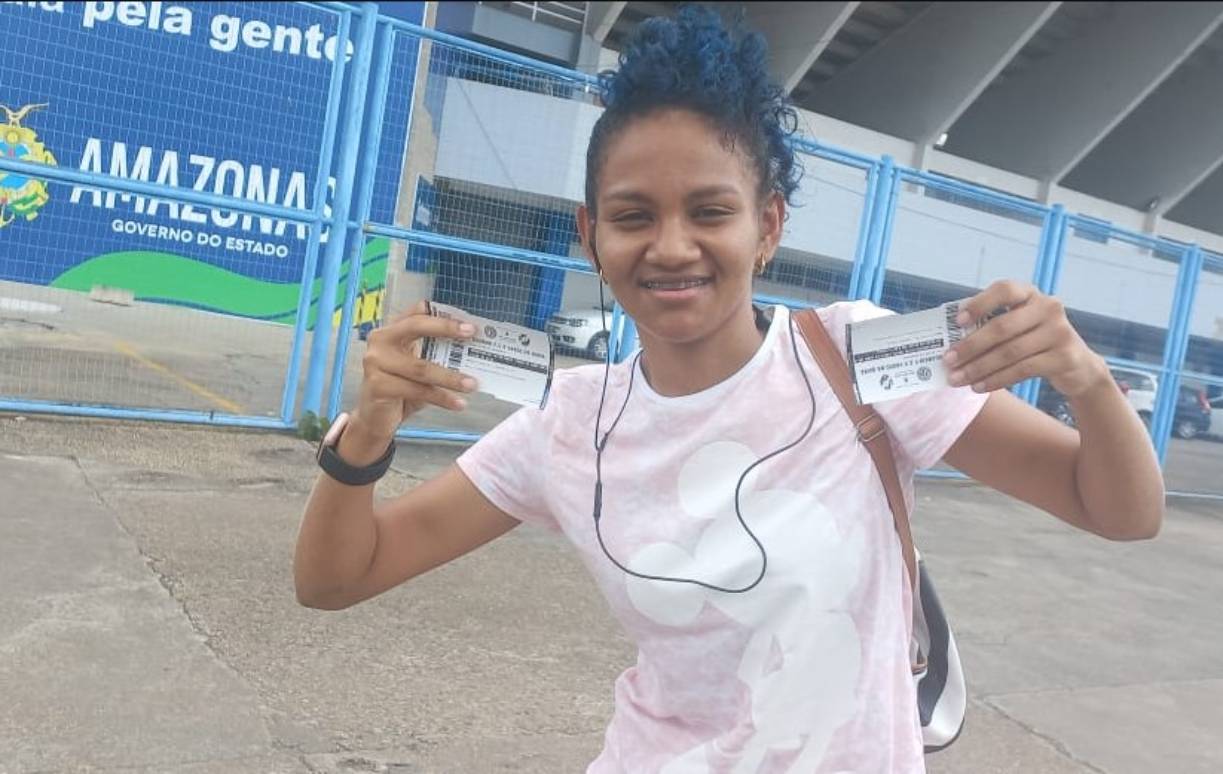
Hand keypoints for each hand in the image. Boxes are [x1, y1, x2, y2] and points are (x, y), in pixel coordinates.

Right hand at [352, 300, 478, 440]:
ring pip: (420, 367)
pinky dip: (441, 398)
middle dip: (445, 328)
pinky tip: (457, 403)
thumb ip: (436, 353)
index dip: (443, 316)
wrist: (376, 419)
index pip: (418, 313)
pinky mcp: (378, 385)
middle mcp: (380, 341)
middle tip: (471, 335)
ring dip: (450, 377)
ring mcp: (376, 362)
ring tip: (471, 384)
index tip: (469, 325)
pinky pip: (417, 390)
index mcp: (392, 330)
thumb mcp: (418, 366)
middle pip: (415, 327)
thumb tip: (472, 350)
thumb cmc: (400, 388)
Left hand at [943, 280, 1108, 398]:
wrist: (1077, 365)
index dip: (980, 303)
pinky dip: (996, 379)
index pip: (1004, 290)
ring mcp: (1059, 332)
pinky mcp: (1064, 357)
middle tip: (948, 361)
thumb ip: (991, 325)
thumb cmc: (1033, 341)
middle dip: (970, 346)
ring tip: (958, 379)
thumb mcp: (1018, 326)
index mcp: (1030, 294)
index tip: (957, 320)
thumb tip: (949, 341)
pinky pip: (1022, 370)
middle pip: (1002, 327)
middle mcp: (1048, 307)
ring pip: (1009, 352)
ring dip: (979, 368)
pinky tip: (979, 387)